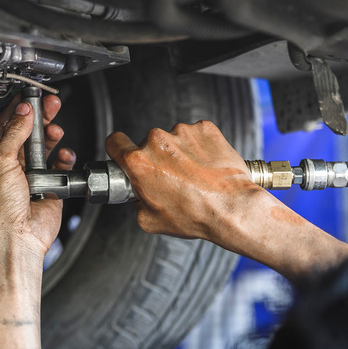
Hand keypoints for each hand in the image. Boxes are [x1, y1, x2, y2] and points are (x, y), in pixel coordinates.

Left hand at [0, 94, 75, 264]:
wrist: (16, 237)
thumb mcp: (0, 161)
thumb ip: (13, 133)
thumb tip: (22, 112)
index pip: (3, 126)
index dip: (17, 109)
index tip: (28, 96)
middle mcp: (9, 167)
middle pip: (26, 133)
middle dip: (39, 118)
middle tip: (51, 105)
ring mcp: (29, 177)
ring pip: (43, 148)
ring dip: (51, 136)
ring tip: (56, 129)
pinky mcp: (48, 187)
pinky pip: (59, 167)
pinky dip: (63, 158)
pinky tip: (64, 154)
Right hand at [105, 120, 260, 240]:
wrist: (233, 208)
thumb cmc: (195, 215)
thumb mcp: (149, 220)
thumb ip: (136, 200)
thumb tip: (139, 194)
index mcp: (139, 162)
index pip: (114, 142)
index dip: (118, 149)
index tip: (124, 153)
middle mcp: (157, 142)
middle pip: (147, 143)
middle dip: (156, 158)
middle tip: (172, 178)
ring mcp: (183, 132)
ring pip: (173, 139)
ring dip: (179, 152)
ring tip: (194, 174)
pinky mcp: (205, 128)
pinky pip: (195, 134)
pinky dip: (199, 146)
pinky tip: (206, 165)